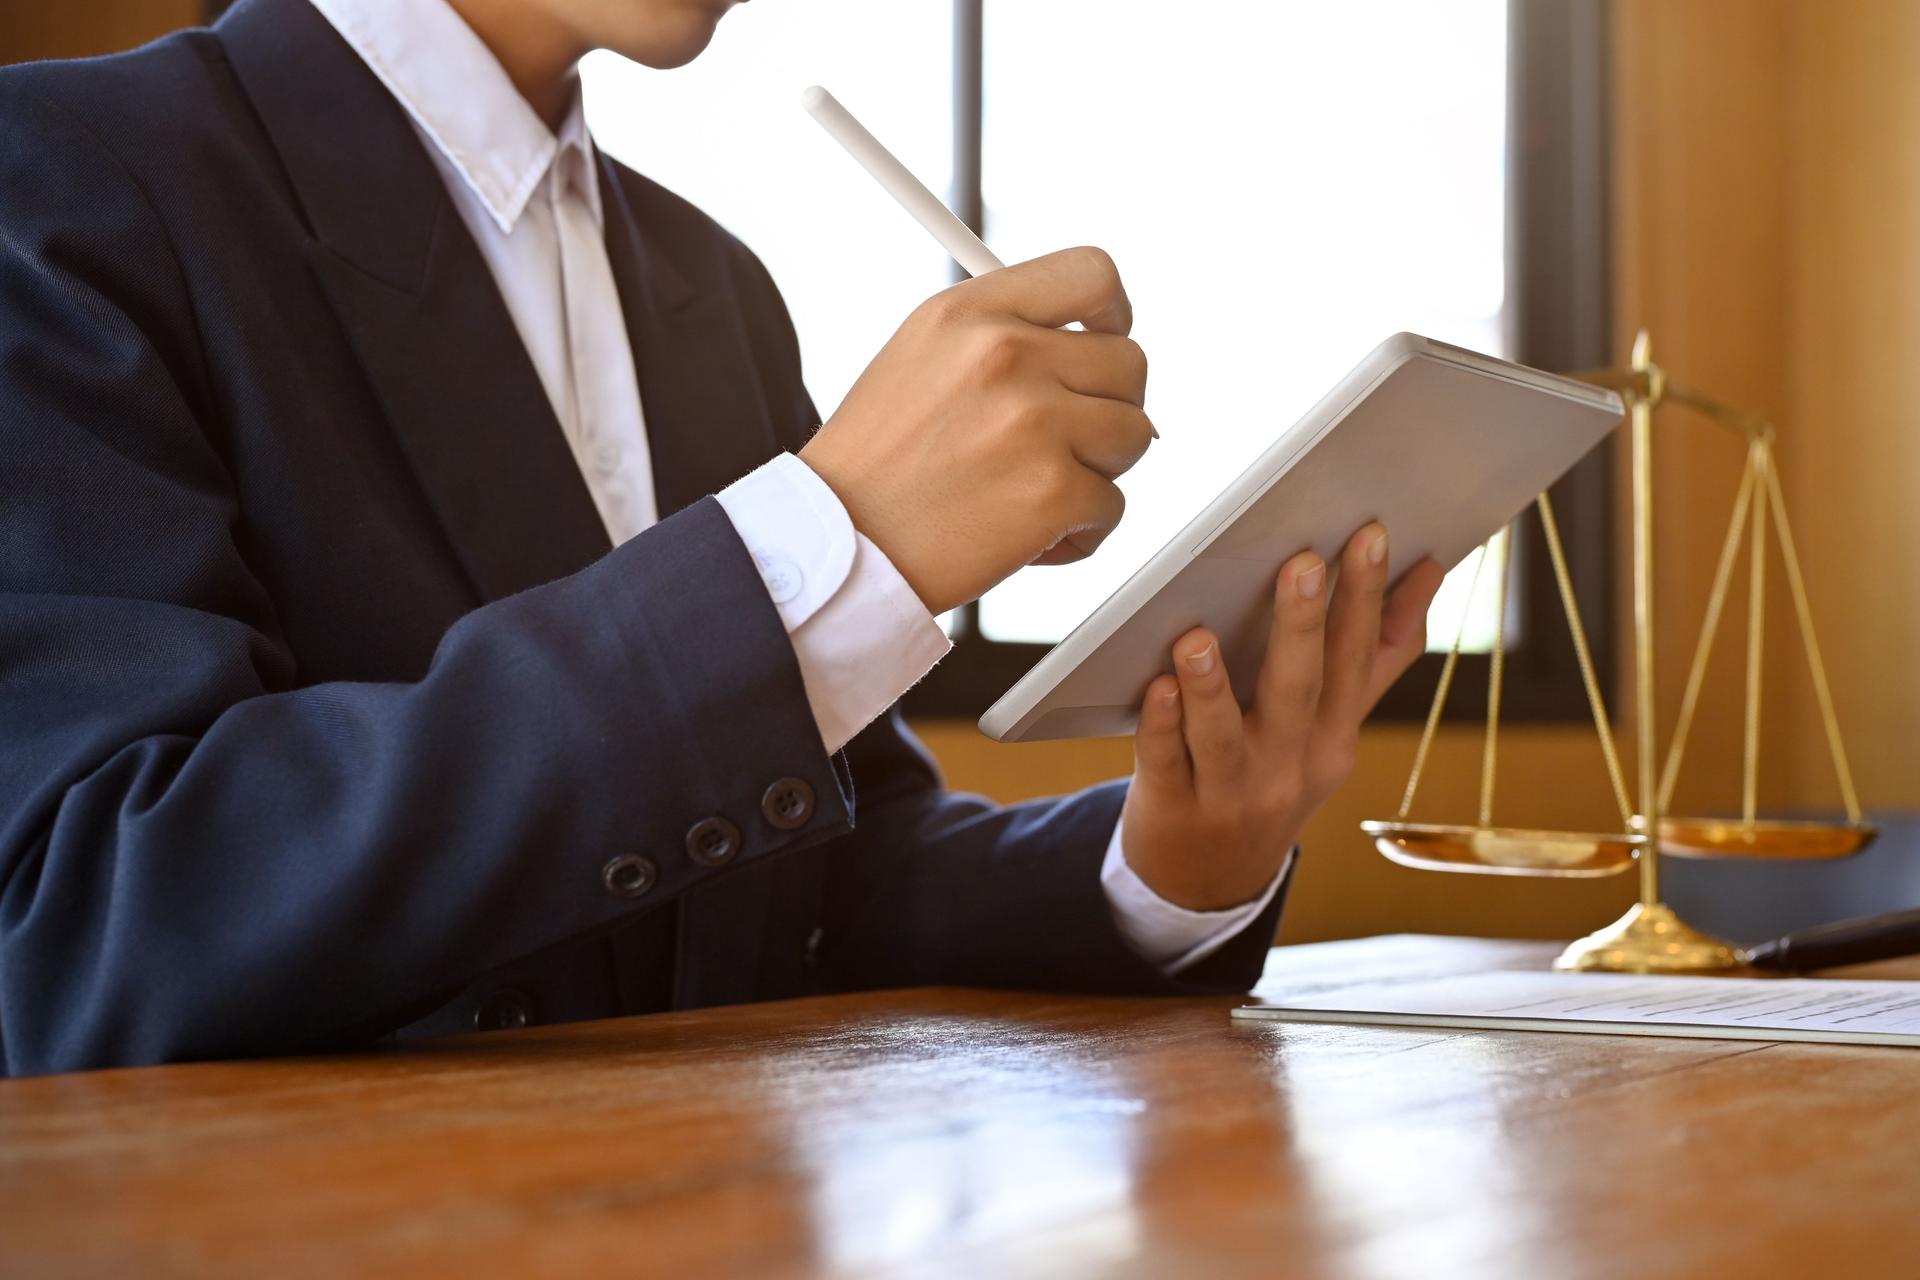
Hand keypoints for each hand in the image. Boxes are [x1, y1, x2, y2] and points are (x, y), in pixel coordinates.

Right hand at [799, 247, 1152, 614]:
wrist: (838, 544)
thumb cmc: (876, 464)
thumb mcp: (921, 356)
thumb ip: (1002, 333)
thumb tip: (1091, 340)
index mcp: (971, 312)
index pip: (1092, 275)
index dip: (1117, 313)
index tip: (1108, 339)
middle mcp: (1005, 354)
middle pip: (1129, 364)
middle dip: (1106, 410)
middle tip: (1059, 444)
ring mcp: (1034, 423)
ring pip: (1134, 435)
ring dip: (1097, 472)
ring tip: (1033, 491)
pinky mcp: (1052, 492)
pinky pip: (1112, 507)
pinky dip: (1079, 533)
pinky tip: (1026, 536)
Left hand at [1120, 524, 1446, 910]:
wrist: (1211, 878)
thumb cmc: (1275, 777)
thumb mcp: (1335, 728)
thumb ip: (1378, 653)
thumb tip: (1431, 569)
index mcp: (1335, 737)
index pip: (1357, 659)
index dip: (1365, 597)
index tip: (1371, 534)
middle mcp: (1289, 764)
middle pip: (1299, 690)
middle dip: (1303, 625)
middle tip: (1302, 562)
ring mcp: (1230, 791)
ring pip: (1220, 735)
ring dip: (1210, 686)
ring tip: (1197, 638)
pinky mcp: (1173, 807)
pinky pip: (1164, 762)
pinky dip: (1160, 726)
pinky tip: (1153, 689)